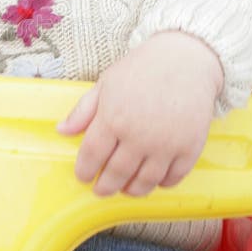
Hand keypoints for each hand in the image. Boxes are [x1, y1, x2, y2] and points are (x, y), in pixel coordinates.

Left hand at [57, 33, 222, 196]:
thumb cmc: (142, 69)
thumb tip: (61, 131)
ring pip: (145, 182)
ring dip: (132, 190)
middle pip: (116, 174)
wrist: (186, 60)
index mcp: (113, 118)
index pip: (92, 156)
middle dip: (105, 187)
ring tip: (125, 188)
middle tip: (101, 190)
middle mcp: (139, 136)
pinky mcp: (189, 148)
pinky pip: (173, 178)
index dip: (84, 170)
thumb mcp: (106, 83)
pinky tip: (154, 179)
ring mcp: (166, 145)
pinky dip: (161, 184)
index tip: (83, 176)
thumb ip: (83, 110)